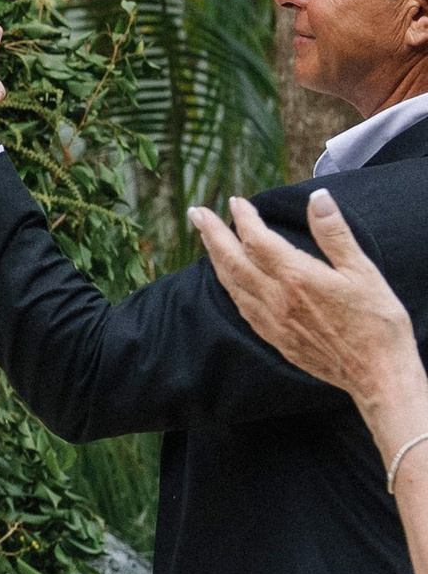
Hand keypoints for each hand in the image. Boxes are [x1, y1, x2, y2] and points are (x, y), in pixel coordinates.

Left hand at [191, 185, 427, 448]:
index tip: (236, 201)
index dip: (243, 218)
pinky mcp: (276, 340)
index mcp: (296, 278)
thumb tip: (317, 197)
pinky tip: (228, 281)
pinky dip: (229, 287)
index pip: (256, 240)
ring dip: (215, 259)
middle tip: (196, 212)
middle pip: (232, 261)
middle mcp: (276, 300)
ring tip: (206, 240)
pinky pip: (242, 307)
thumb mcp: (363, 271)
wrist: (377, 376)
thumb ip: (334, 233)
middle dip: (211, 234)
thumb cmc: (377, 322)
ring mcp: (272, 322)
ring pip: (232, 285)